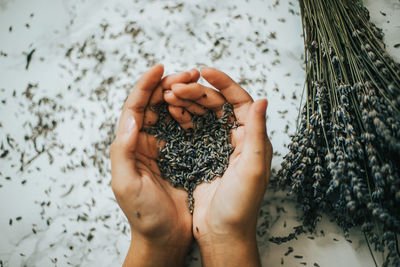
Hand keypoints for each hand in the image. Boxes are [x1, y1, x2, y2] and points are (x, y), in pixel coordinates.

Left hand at [110, 65, 199, 266]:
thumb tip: (131, 118)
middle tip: (188, 72)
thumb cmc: (144, 215)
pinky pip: (184, 128)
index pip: (134, 108)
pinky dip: (190, 114)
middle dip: (167, 85)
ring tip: (195, 84)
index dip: (144, 86)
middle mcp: (144, 143)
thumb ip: (123, 150)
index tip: (159, 69)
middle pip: (153, 105)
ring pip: (169, 113)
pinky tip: (199, 108)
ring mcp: (162, 148)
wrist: (165, 237)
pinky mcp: (179, 155)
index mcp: (129, 146)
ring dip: (180, 95)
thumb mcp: (126, 184)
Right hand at [164, 67, 272, 266]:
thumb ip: (257, 133)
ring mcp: (219, 146)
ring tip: (170, 96)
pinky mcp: (204, 155)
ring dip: (188, 102)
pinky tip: (172, 114)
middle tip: (177, 86)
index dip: (223, 83)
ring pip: (204, 114)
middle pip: (218, 105)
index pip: (240, 101)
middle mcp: (237, 139)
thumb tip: (263, 100)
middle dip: (198, 91)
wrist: (223, 232)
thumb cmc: (240, 206)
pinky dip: (183, 118)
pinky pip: (193, 129)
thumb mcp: (252, 168)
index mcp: (252, 138)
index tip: (204, 71)